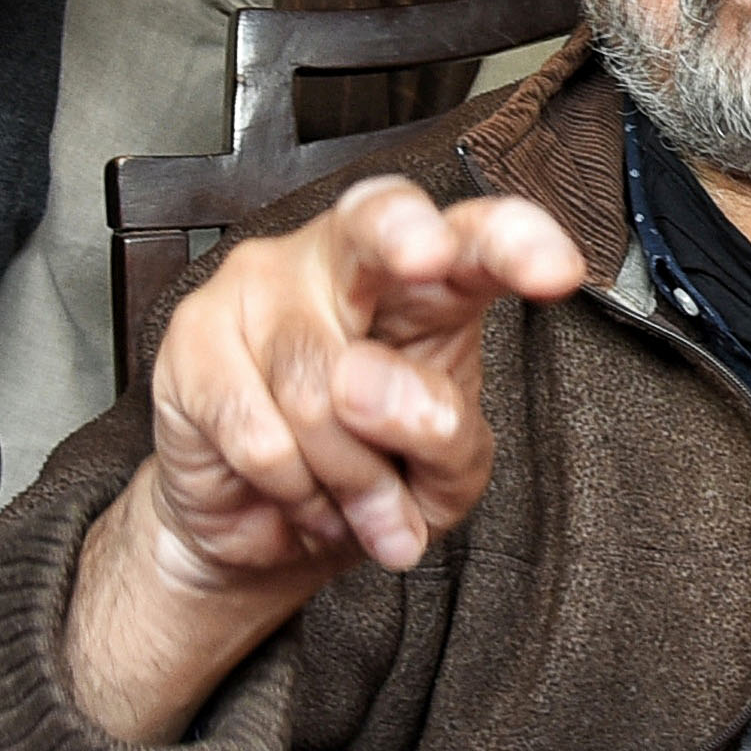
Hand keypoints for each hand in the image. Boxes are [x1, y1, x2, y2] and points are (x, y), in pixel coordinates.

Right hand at [64, 176, 583, 742]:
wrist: (265, 531)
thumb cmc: (368, 481)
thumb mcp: (443, 479)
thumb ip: (441, 434)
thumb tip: (372, 390)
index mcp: (428, 280)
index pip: (477, 237)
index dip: (515, 242)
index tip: (555, 271)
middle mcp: (343, 259)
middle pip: (377, 219)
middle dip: (406, 233)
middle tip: (430, 261)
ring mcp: (261, 285)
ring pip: (319, 384)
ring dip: (347, 476)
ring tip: (347, 500)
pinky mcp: (195, 335)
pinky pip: (258, 430)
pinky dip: (291, 488)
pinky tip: (295, 492)